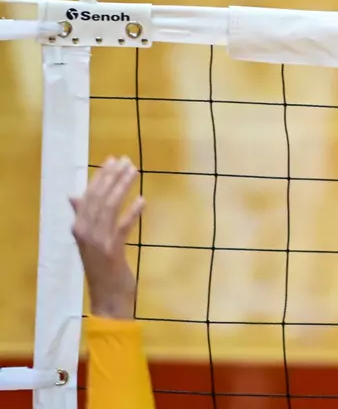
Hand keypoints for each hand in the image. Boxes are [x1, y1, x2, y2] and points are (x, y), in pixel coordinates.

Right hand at [70, 156, 144, 319]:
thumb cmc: (102, 267)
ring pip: (109, 209)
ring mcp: (97, 243)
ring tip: (135, 172)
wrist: (108, 298)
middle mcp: (85, 233)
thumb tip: (73, 196)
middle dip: (112, 177)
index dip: (100, 177)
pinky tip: (143, 200)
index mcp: (78, 228)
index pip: (88, 196)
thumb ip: (83, 218)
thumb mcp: (90, 241)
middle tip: (127, 161)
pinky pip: (122, 228)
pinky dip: (132, 213)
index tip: (112, 160)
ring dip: (122, 188)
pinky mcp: (112, 252)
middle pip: (98, 199)